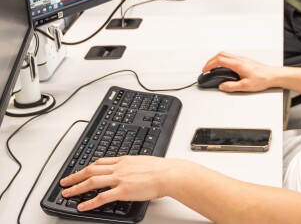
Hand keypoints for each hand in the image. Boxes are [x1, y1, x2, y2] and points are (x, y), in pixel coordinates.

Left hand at [60, 156, 181, 210]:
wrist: (168, 174)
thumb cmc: (161, 169)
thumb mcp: (144, 162)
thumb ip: (134, 166)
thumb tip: (132, 171)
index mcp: (124, 160)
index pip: (101, 161)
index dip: (88, 167)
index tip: (81, 170)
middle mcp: (119, 167)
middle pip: (91, 169)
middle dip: (75, 176)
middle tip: (65, 181)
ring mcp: (120, 178)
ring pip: (92, 181)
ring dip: (77, 187)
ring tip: (66, 193)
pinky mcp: (123, 190)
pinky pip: (102, 197)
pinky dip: (90, 202)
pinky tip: (82, 207)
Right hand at [202, 51, 280, 91]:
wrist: (273, 76)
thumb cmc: (262, 79)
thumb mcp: (245, 86)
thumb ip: (232, 86)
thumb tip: (222, 86)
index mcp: (237, 64)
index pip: (219, 60)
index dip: (209, 65)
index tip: (205, 70)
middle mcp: (239, 59)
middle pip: (221, 54)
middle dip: (211, 61)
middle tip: (207, 68)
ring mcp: (242, 59)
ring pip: (226, 55)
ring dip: (217, 59)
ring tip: (213, 68)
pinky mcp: (245, 61)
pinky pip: (231, 57)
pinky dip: (223, 60)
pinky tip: (224, 68)